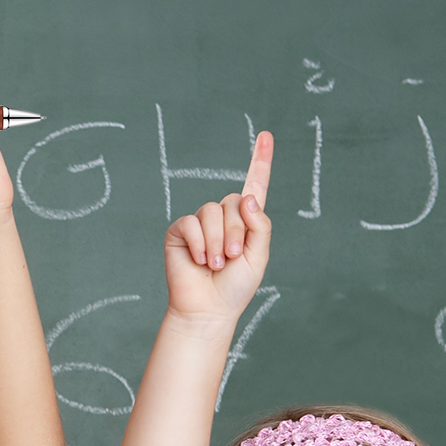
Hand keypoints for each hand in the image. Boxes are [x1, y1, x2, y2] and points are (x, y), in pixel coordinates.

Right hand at [165, 131, 273, 325]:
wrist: (208, 309)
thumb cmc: (235, 287)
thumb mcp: (259, 255)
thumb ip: (259, 225)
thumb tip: (244, 197)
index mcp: (245, 221)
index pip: (254, 185)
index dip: (260, 161)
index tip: (266, 135)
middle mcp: (222, 218)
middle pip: (233, 201)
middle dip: (236, 231)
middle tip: (230, 259)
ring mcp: (199, 224)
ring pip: (212, 212)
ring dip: (217, 242)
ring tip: (215, 264)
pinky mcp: (179, 232)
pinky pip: (191, 223)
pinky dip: (199, 243)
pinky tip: (199, 261)